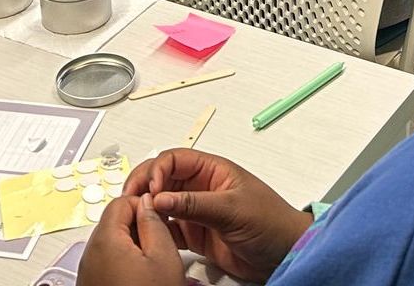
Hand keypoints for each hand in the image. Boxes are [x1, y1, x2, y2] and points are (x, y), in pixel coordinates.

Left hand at [77, 196, 184, 285]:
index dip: (144, 204)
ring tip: (152, 264)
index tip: (159, 215)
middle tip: (160, 241)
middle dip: (138, 227)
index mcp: (105, 240)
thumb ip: (154, 221)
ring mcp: (88, 273)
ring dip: (132, 247)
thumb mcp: (163, 256)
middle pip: (114, 222)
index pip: (121, 201)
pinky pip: (106, 264)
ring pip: (111, 244)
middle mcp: (90, 255)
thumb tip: (147, 202)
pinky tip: (141, 279)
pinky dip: (124, 265)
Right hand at [125, 150, 310, 282]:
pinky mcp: (195, 234)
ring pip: (161, 202)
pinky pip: (168, 228)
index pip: (175, 159)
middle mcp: (201, 186)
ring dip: (146, 208)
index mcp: (212, 169)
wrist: (284, 253)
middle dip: (144, 186)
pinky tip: (148, 235)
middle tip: (130, 201)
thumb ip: (196, 203)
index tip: (149, 190)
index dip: (157, 170)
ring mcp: (196, 210)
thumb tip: (161, 197)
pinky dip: (155, 230)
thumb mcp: (233, 209)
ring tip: (133, 219)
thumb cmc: (270, 221)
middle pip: (163, 178)